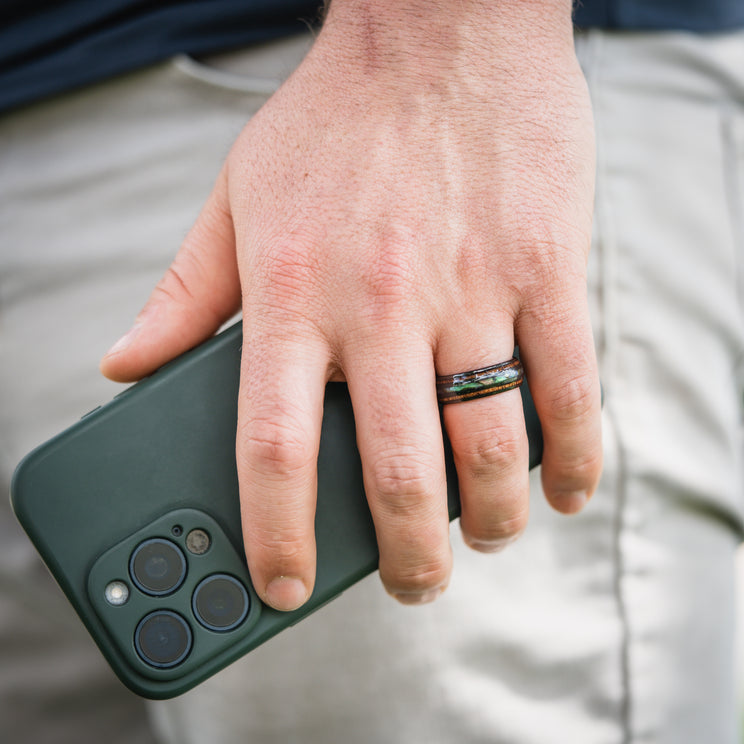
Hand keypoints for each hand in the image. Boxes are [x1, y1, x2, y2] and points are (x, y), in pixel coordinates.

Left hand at [101, 0, 601, 610]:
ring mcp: (471, 286)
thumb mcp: (235, 196)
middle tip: (412, 582)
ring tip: (481, 537)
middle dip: (409, 559)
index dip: (278, 534)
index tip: (285, 584)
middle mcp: (381, 300)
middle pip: (395, 473)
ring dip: (489, 520)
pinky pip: (570, 388)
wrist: (440, 27)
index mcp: (294, 291)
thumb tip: (125, 367)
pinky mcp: (547, 267)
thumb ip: (183, 294)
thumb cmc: (336, 119)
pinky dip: (573, 459)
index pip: (273, 445)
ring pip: (489, 447)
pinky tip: (563, 489)